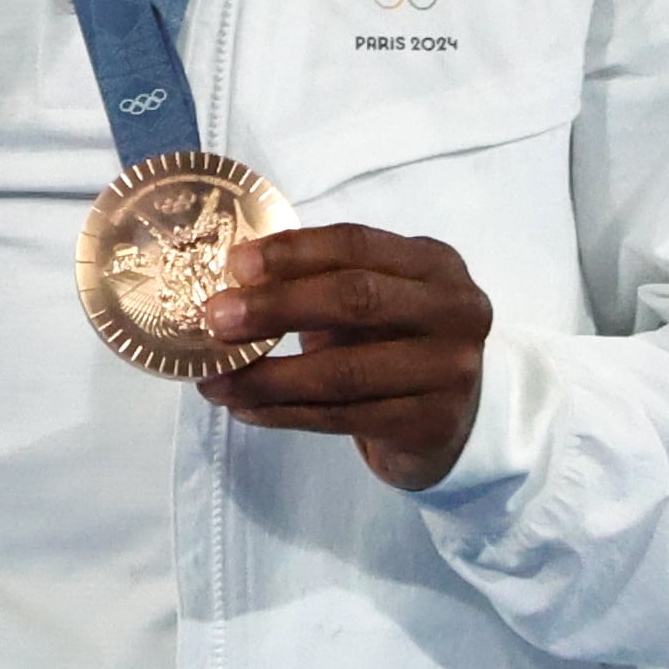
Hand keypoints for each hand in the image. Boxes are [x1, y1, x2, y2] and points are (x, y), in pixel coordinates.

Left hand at [201, 224, 492, 488]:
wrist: (450, 420)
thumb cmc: (393, 343)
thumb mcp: (371, 300)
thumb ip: (318, 281)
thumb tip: (228, 283)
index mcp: (434, 263)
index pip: (356, 244)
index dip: (292, 252)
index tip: (234, 266)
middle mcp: (454, 310)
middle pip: (354, 300)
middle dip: (275, 308)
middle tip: (214, 319)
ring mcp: (450, 370)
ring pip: (342, 372)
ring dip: (265, 378)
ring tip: (213, 381)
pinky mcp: (432, 423)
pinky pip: (342, 417)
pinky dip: (283, 413)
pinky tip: (244, 409)